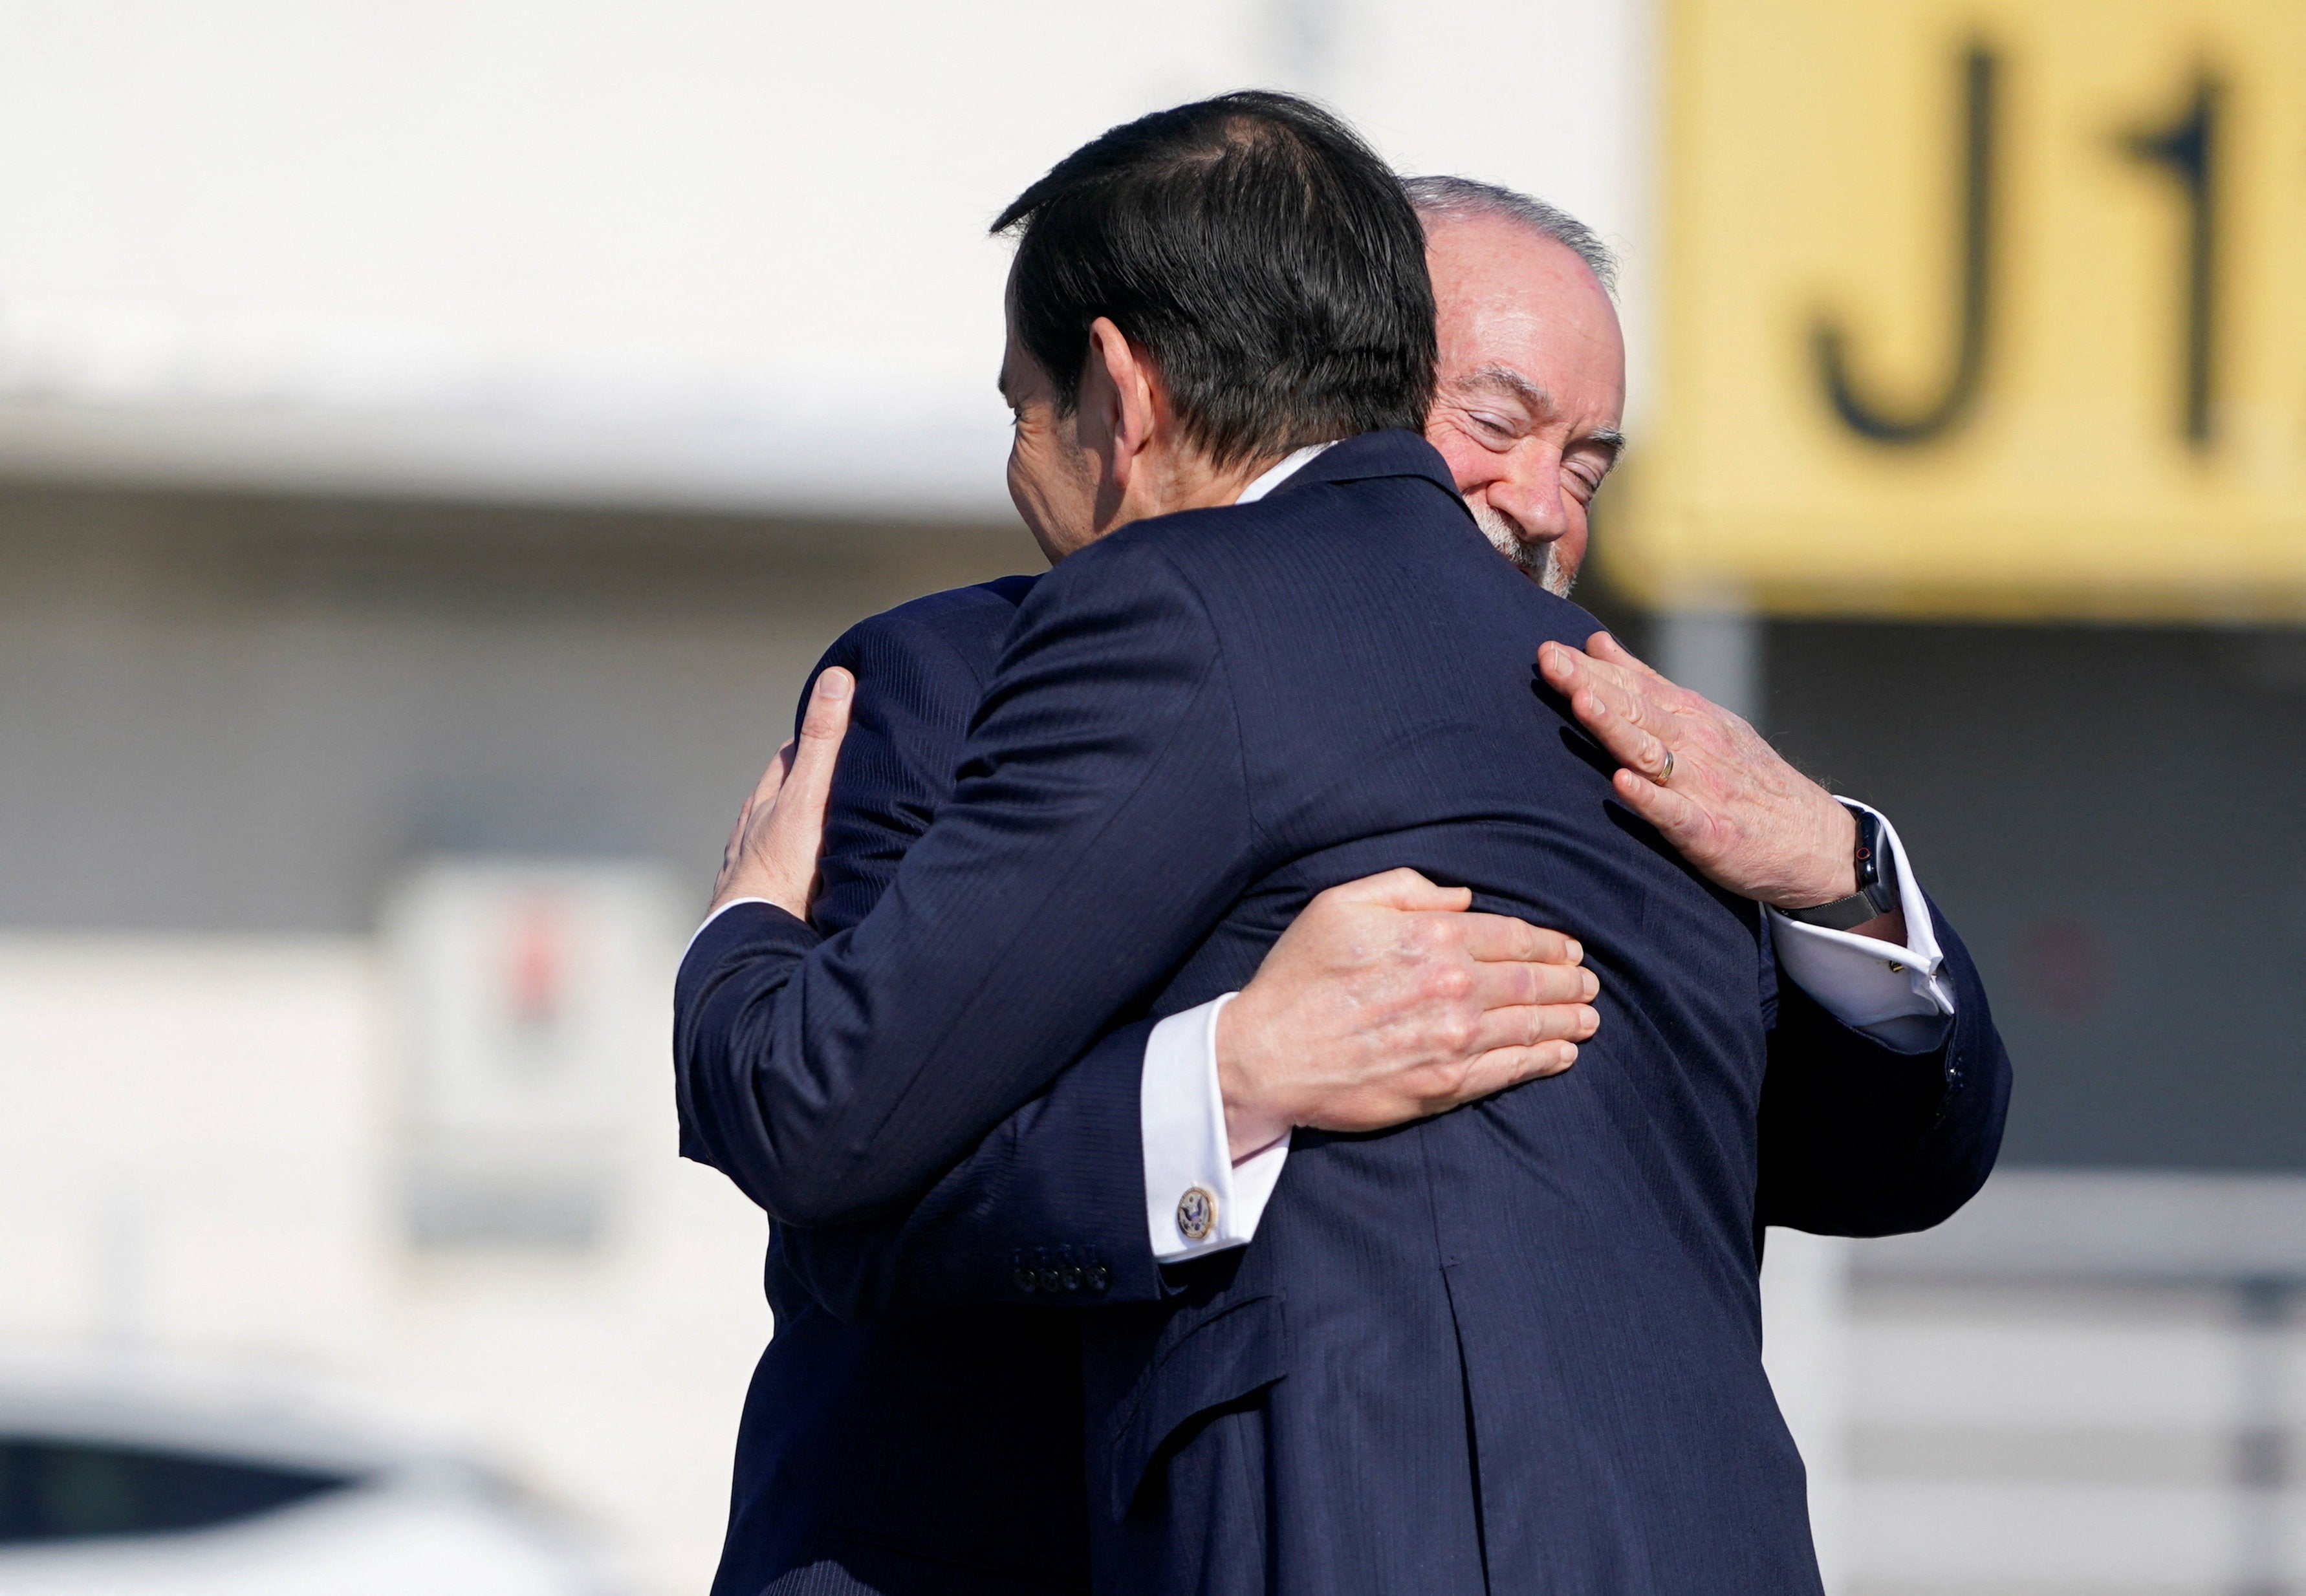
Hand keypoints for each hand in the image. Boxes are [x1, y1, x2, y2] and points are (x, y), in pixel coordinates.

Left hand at [711, 667, 853, 919]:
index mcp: (768, 798)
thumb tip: (836, 677)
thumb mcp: (811, 793)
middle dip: (808, 782)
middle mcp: (754, 828)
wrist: (759, 935)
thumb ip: (825, 741)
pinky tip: (810, 877)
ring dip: (800, 828)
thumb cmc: (785, 865)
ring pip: (777, 834)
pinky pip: (780, 871)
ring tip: (831, 827)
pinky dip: (796, 865)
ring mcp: (753, 864)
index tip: (844, 726)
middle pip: (783, 793)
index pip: (791, 753)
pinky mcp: (759, 899)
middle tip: (845, 773)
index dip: (816, 738)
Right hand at [1215, 869, 1598, 1160]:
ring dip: (1567, 1019)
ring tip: (1589, 1016)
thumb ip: (1408, 889)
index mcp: (1432, 938)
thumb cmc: (1299, 976)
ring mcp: (1454, 1040)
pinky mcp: (1445, 1084)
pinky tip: (1563, 1054)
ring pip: (1530, 1025)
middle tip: (1589, 982)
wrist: (1268, 1055)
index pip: (1512, 935)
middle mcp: (1453, 988)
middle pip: (1532, 980)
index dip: (1549, 942)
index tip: (1570, 948)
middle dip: (1569, 980)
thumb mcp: (1341, 904)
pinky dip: (1544, 1060)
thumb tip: (1463, 897)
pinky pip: (1511, 1070)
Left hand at [1537, 633, 1887, 923]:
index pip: (1632, 686)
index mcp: (1689, 718)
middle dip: (1589, 684)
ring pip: (1649, 753)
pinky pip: (1676, 815)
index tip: (1547, 649)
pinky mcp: (1712, 834)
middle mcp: (1694, 745)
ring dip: (1615, 726)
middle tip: (1548, 660)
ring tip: (1580, 703)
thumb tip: (1595, 644)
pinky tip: (1621, 784)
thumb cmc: (1748, 780)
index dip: (1589, 667)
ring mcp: (1704, 789)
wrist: (1818, 842)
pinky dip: (1649, 799)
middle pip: (1634, 709)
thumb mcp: (1703, 720)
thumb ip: (1646, 685)